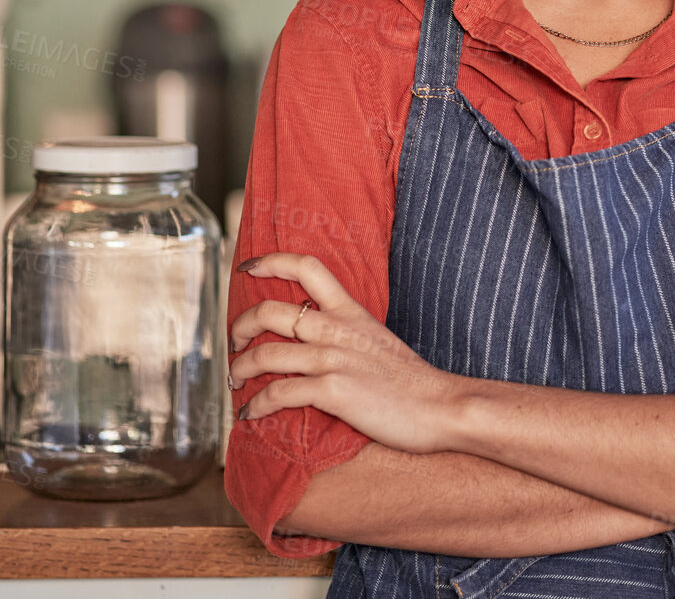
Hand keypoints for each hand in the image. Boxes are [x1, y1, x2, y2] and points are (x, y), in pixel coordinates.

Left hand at [228, 251, 469, 453]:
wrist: (441, 406)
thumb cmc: (412, 380)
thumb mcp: (378, 340)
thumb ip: (349, 334)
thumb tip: (322, 341)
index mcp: (350, 311)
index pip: (307, 268)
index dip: (271, 261)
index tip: (247, 268)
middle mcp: (336, 329)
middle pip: (270, 311)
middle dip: (240, 326)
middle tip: (234, 343)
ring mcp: (332, 359)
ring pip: (266, 354)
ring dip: (239, 369)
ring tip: (235, 382)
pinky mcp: (332, 391)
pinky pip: (278, 393)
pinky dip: (256, 405)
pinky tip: (249, 413)